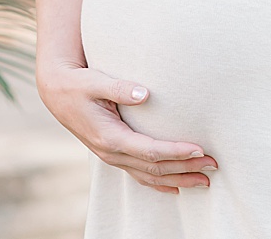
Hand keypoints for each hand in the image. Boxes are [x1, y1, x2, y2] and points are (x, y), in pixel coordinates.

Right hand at [37, 60, 215, 191]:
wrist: (57, 93)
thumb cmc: (79, 85)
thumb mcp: (96, 82)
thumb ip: (119, 87)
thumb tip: (144, 93)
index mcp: (110, 136)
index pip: (149, 150)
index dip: (176, 152)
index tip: (200, 150)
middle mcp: (111, 152)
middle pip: (154, 168)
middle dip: (185, 168)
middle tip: (213, 166)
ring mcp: (112, 156)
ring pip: (148, 176)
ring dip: (177, 179)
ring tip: (204, 181)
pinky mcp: (114, 154)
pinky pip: (138, 175)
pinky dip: (158, 183)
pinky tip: (176, 187)